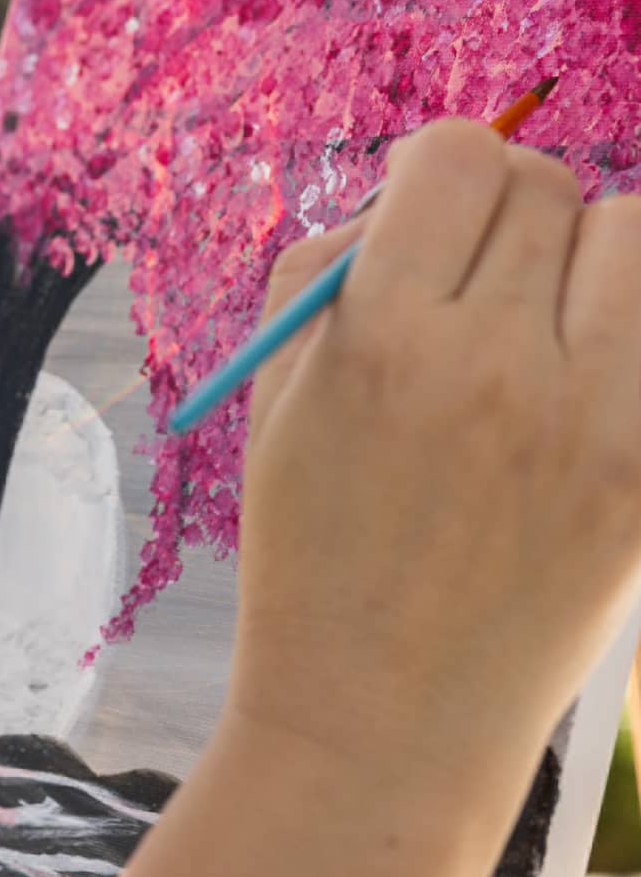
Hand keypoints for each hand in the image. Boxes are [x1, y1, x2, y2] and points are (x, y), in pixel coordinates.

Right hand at [237, 119, 640, 799]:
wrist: (380, 719)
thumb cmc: (310, 556)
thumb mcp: (271, 410)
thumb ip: (317, 277)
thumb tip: (402, 195)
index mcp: (378, 341)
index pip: (454, 157)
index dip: (437, 170)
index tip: (429, 212)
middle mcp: (495, 364)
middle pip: (548, 186)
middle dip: (508, 217)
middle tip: (481, 289)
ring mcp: (592, 418)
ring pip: (636, 235)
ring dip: (589, 261)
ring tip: (546, 334)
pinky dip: (629, 331)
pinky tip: (585, 385)